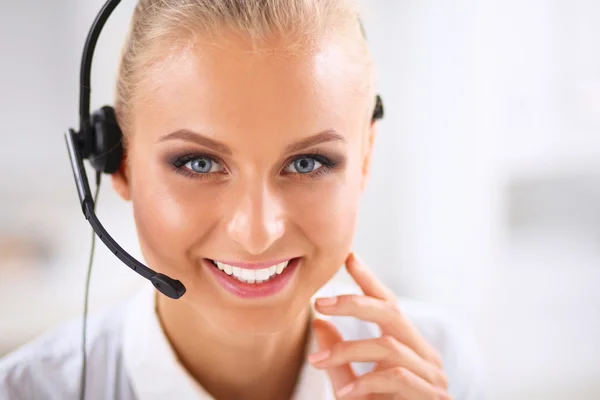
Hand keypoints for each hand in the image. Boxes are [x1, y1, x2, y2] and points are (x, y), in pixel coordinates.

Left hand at [308, 253, 449, 399]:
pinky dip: (367, 382)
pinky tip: (345, 394)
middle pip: (391, 312)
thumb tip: (319, 322)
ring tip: (318, 362)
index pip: (388, 304)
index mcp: (408, 347)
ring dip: (350, 349)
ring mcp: (431, 376)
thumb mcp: (353, 385)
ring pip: (389, 345)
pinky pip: (397, 377)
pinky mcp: (432, 398)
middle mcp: (424, 355)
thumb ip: (340, 357)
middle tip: (318, 303)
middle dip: (353, 303)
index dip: (369, 280)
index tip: (349, 257)